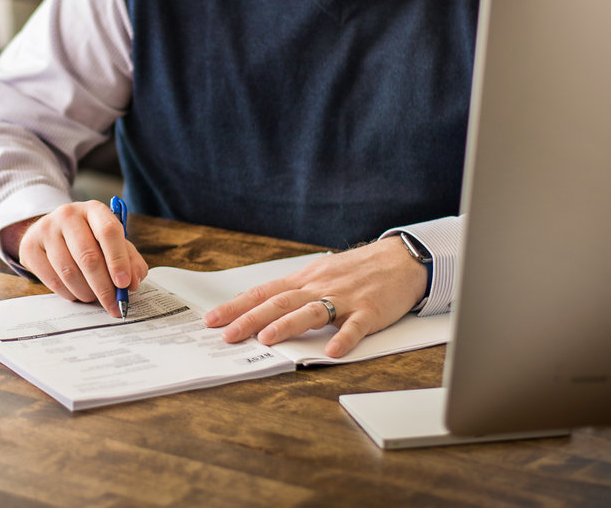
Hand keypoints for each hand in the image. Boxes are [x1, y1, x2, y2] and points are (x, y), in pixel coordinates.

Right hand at [8, 200, 148, 318]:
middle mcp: (68, 215)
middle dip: (104, 287)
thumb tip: (133, 282)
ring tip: (94, 298)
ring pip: (69, 271)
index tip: (125, 284)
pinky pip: (52, 280)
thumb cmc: (89, 239)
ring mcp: (46, 229)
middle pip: (88, 256)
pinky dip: (68, 293)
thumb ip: (130, 260)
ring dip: (86, 293)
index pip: (108, 231)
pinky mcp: (30, 247)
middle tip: (113, 305)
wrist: (51, 231)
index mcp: (93, 210)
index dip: (118, 260)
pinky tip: (77, 294)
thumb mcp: (112, 243)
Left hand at [202, 237, 427, 357]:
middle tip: (227, 334)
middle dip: (251, 318)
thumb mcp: (319, 274)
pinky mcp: (370, 310)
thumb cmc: (355, 270)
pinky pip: (355, 325)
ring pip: (311, 311)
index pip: (264, 293)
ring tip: (266, 339)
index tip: (212, 319)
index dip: (237, 306)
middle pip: (280, 302)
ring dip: (288, 325)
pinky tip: (332, 351)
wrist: (398, 259)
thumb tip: (262, 310)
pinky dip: (343, 338)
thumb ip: (294, 292)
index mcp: (304, 280)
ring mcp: (344, 298)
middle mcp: (319, 286)